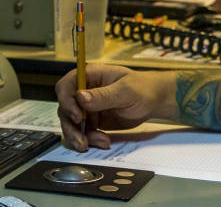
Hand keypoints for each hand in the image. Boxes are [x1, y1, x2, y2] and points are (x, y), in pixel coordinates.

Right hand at [55, 64, 175, 151]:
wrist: (155, 101)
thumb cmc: (143, 88)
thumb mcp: (125, 91)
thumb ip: (103, 95)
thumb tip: (80, 98)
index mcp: (90, 76)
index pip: (66, 86)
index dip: (66, 101)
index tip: (77, 116)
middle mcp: (84, 91)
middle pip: (65, 109)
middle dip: (71, 126)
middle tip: (81, 140)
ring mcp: (87, 108)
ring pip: (72, 124)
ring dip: (79, 137)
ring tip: (96, 143)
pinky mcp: (93, 121)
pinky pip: (84, 133)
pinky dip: (90, 140)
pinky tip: (105, 142)